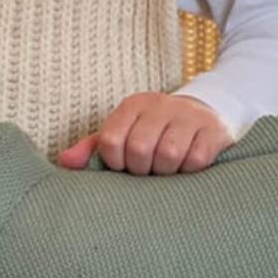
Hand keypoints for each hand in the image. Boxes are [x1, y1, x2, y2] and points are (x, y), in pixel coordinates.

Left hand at [57, 93, 233, 174]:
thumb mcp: (123, 132)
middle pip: (139, 149)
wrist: (203, 113)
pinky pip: (196, 159)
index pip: (111, 140)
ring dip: (165, 171)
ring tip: (166, 169)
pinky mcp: (213, 130)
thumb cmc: (153, 131)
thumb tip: (63, 163)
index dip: (115, 162)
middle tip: (147, 171)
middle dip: (141, 169)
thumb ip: (92, 149)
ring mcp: (188, 116)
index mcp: (132, 106)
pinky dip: (189, 170)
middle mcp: (159, 105)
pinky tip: (187, 166)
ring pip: (168, 154)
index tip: (123, 167)